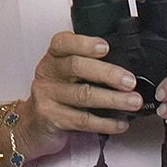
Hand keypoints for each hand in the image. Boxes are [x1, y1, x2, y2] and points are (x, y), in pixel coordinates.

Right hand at [17, 32, 139, 157]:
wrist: (33, 124)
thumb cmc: (59, 92)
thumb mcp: (68, 73)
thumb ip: (90, 65)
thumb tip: (128, 69)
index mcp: (54, 57)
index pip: (63, 43)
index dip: (84, 43)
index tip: (106, 47)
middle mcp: (48, 73)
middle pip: (77, 67)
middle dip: (108, 74)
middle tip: (130, 81)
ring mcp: (47, 96)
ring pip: (83, 95)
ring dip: (113, 99)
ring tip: (133, 102)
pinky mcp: (51, 118)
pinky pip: (82, 120)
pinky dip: (105, 123)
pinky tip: (120, 123)